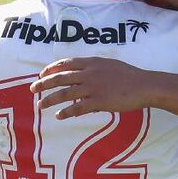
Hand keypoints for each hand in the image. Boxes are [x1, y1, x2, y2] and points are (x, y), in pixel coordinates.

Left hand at [31, 57, 151, 117]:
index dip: (51, 69)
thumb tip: (82, 75)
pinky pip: (78, 108)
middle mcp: (90, 73)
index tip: (42, 74)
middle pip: (61, 78)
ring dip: (50, 99)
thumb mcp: (110, 65)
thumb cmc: (130, 76)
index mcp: (92, 63)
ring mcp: (94, 88)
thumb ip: (94, 68)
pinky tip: (59, 115)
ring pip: (65, 94)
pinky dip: (66, 112)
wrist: (145, 86)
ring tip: (41, 105)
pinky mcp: (99, 102)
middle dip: (44, 84)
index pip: (66, 63)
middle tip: (33, 89)